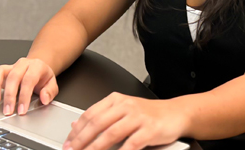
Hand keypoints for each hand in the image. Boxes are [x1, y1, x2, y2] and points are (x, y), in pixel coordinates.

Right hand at [0, 57, 58, 115]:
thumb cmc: (42, 77)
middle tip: (8, 110)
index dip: (24, 96)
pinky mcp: (1, 72)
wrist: (36, 67)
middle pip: (13, 77)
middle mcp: (21, 64)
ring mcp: (10, 67)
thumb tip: (45, 98)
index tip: (21, 110)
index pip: (29, 80)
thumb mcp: (52, 84)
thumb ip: (50, 92)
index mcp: (36, 66)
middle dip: (9, 96)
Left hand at [64, 92, 187, 149]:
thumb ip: (101, 116)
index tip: (68, 143)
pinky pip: (131, 144)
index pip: (90, 114)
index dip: (76, 131)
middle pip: (97, 124)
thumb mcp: (124, 110)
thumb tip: (76, 125)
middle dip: (81, 140)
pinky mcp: (150, 129)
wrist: (177, 113)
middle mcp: (126, 106)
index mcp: (117, 100)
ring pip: (110, 134)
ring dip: (95, 148)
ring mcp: (138, 117)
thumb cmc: (150, 114)